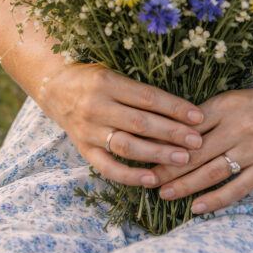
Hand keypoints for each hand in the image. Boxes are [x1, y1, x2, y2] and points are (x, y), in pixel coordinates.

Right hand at [38, 62, 204, 186]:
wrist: (53, 87)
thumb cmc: (92, 78)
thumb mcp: (113, 73)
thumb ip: (139, 91)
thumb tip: (180, 109)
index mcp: (107, 82)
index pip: (148, 97)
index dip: (175, 108)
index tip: (198, 117)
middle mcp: (97, 106)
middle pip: (140, 123)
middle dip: (172, 133)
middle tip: (197, 142)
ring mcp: (89, 130)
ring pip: (127, 146)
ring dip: (157, 154)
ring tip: (183, 159)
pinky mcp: (83, 149)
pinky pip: (107, 167)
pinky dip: (130, 176)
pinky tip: (152, 179)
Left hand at [139, 80, 252, 214]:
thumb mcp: (237, 98)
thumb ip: (210, 114)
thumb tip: (176, 131)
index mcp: (227, 105)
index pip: (188, 127)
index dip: (165, 142)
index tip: (144, 152)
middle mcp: (238, 127)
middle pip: (195, 153)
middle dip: (167, 168)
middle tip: (145, 179)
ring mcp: (252, 150)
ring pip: (211, 173)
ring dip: (185, 186)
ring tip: (164, 194)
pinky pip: (236, 188)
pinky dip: (215, 200)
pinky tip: (197, 208)